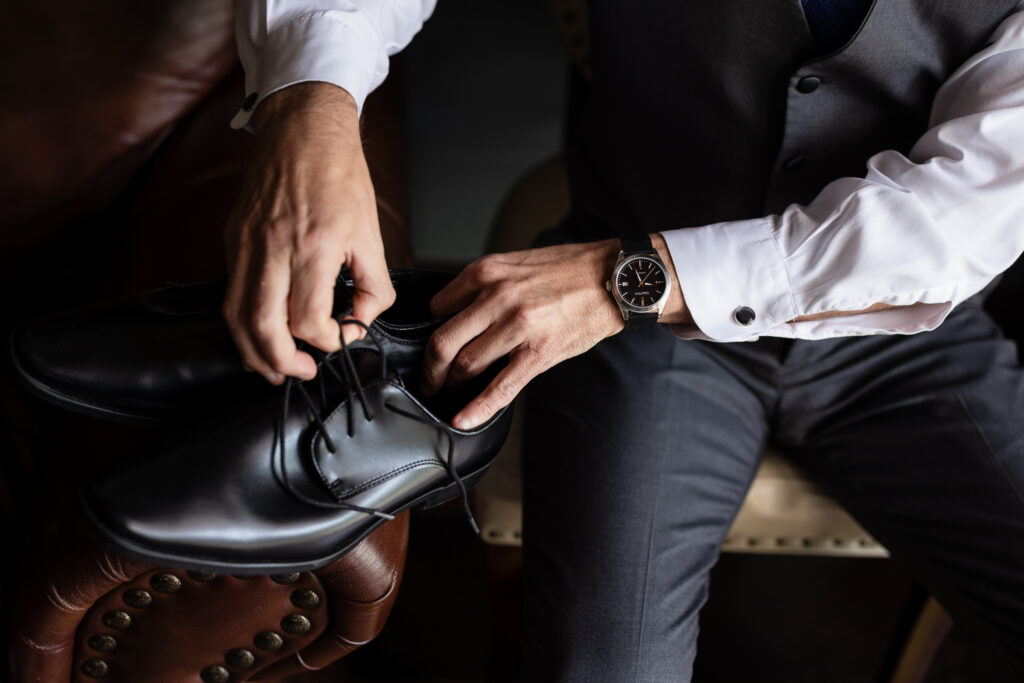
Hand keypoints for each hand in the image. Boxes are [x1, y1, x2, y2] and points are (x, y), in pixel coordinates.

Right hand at [222, 83, 394, 384]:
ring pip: (236, 316)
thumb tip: (360, 322)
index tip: (340, 337)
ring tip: (273, 367)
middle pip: (262, 328)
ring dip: (253, 351)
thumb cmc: (341, 178)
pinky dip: (243, 322)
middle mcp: (273, 249)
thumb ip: (374, 286)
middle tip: (302, 371)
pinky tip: (262, 332)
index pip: (309, 320)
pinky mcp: (232, 239)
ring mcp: (246, 244)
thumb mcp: (372, 234)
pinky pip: (232, 292)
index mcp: (314, 248)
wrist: (303, 130)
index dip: (328, 340)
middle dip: (281, 362)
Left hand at [421, 239, 625, 429]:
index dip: (429, 330)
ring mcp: (517, 327)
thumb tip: (459, 311)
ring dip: (449, 386)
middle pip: (442, 342)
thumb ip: (486, 284)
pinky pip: (500, 388)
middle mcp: (496, 297)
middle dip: (429, 368)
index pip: (437, 307)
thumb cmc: (570, 269)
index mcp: (487, 271)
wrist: (616, 278)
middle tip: (428, 380)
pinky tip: (462, 419)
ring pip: (465, 365)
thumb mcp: (517, 261)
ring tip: (446, 395)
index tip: (431, 344)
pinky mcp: (539, 353)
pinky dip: (477, 408)